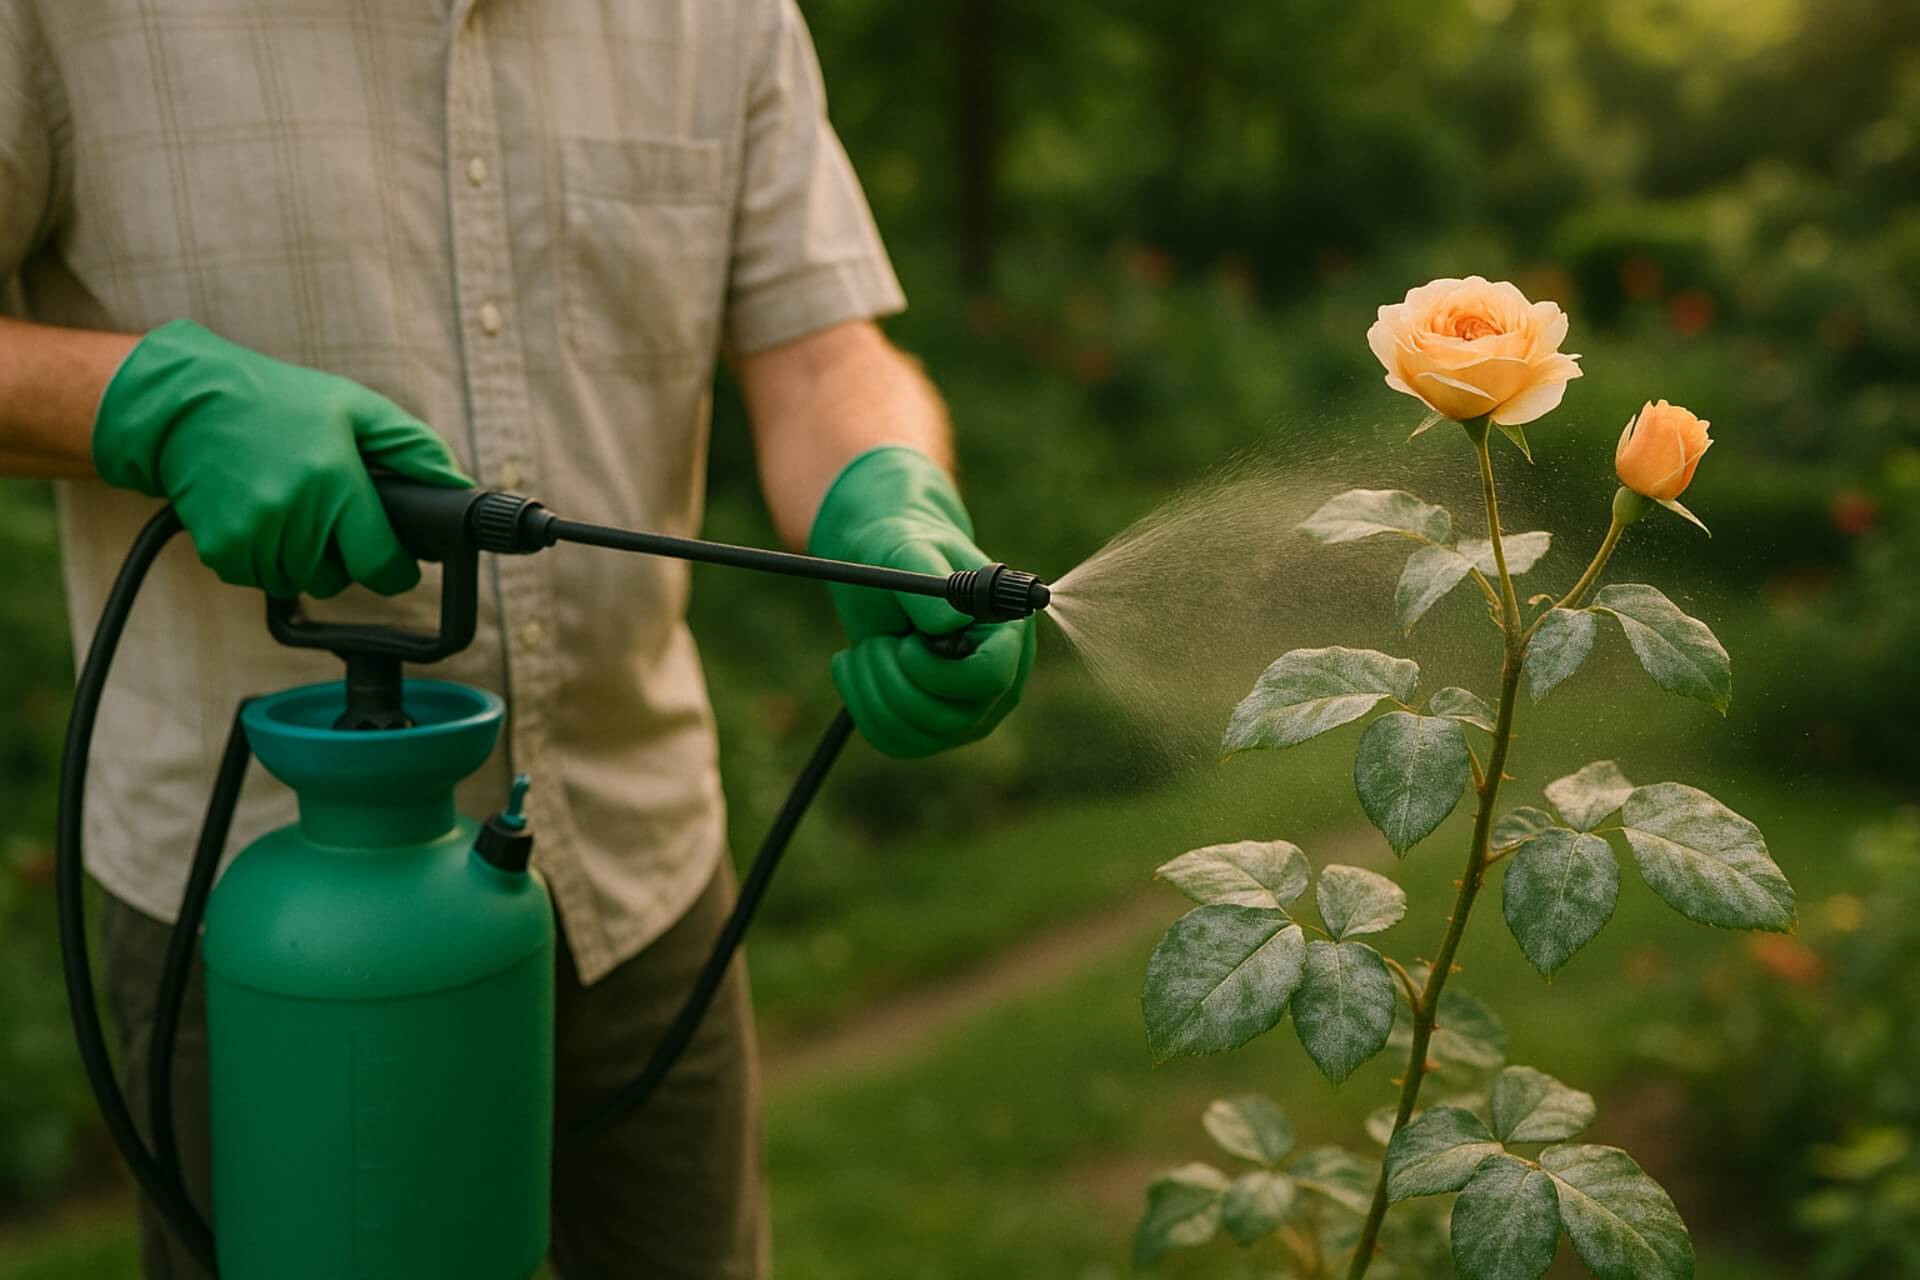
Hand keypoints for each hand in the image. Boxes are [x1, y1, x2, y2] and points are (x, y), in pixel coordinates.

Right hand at [91, 319, 469, 597]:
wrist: (186, 402)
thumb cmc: (281, 402)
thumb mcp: (357, 409)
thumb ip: (415, 448)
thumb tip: (460, 488)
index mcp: (335, 484)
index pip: (383, 567)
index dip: (397, 570)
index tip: (397, 561)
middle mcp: (294, 516)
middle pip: (341, 579)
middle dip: (344, 556)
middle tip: (330, 512)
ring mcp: (253, 538)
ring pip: (301, 583)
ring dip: (304, 559)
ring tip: (292, 507)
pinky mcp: (222, 551)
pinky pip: (260, 580)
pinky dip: (266, 558)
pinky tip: (261, 515)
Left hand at [808, 445, 1033, 757]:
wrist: (880, 565)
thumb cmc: (902, 549)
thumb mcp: (907, 551)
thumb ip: (929, 583)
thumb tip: (950, 624)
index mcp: (1008, 634)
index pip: (992, 678)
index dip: (941, 672)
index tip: (907, 644)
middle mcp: (999, 681)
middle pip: (951, 718)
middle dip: (896, 680)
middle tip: (876, 640)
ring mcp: (968, 712)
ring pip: (917, 735)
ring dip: (873, 687)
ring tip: (868, 645)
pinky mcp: (933, 730)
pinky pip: (894, 740)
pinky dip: (862, 704)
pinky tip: (858, 666)